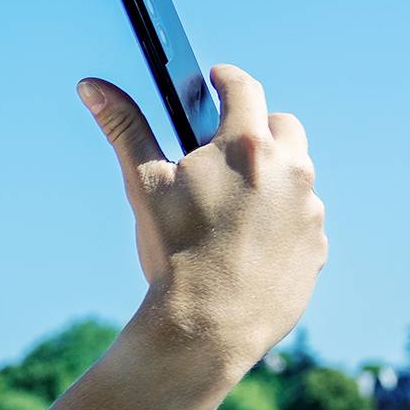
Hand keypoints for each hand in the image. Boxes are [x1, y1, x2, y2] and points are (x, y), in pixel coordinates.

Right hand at [76, 62, 327, 379]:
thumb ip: (124, 127)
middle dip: (257, 127)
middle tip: (226, 145)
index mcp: (247, 145)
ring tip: (236, 201)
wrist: (207, 329)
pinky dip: (283, 221)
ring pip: (297, 174)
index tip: (214, 80)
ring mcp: (310, 210)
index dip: (225, 80)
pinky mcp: (318, 247)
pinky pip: (303, 220)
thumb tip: (92, 85)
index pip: (244, 88)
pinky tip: (250, 243)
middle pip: (282, 126)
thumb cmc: (173, 253)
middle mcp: (290, 170)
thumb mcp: (145, 185)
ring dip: (273, 176)